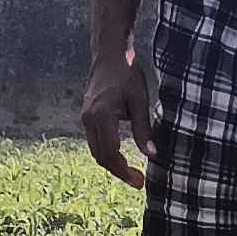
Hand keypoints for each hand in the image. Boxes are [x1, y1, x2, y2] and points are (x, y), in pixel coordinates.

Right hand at [82, 44, 152, 182]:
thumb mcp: (140, 100)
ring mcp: (85, 118)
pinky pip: (95, 141)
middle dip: (119, 172)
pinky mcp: (87, 116)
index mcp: (102, 115)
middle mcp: (89, 119)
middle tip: (139, 181)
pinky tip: (122, 157)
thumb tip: (151, 155)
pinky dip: (107, 153)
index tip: (140, 181)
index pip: (111, 153)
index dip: (124, 171)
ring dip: (113, 165)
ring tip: (132, 172)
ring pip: (96, 151)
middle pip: (101, 157)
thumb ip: (143, 129)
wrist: (109, 54)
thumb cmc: (127, 73)